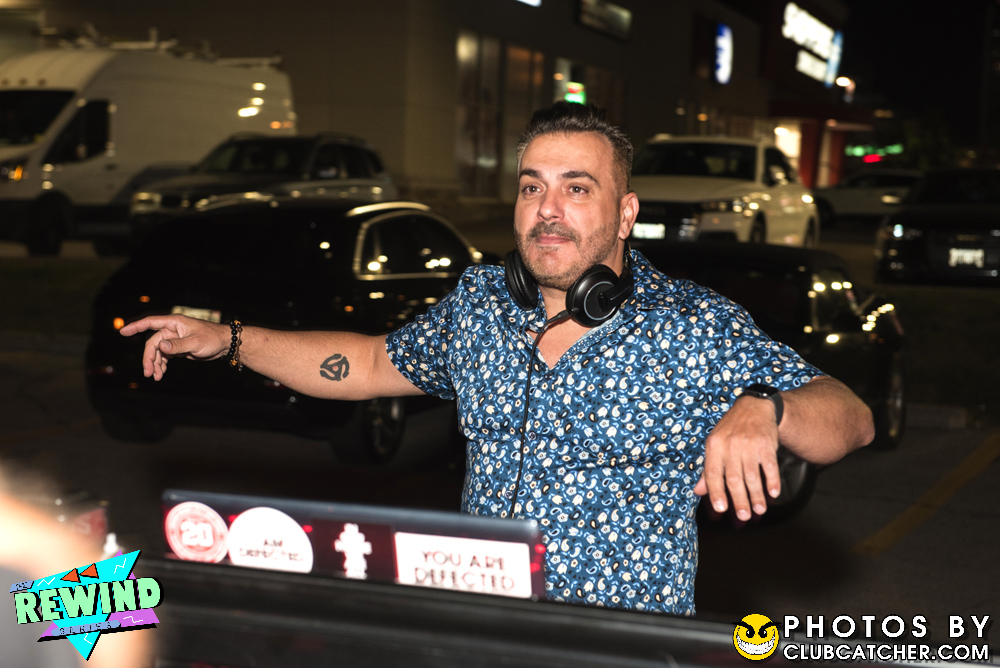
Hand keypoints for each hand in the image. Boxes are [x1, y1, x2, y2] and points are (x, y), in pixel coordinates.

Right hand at [119, 315, 229, 380]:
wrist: (224, 344)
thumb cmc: (212, 338)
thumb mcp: (195, 343)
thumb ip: (177, 345)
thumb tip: (161, 346)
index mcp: (174, 323)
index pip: (151, 322)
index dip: (136, 326)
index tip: (122, 331)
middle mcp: (172, 330)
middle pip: (152, 343)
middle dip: (149, 358)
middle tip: (149, 373)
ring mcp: (174, 339)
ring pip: (158, 352)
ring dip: (155, 364)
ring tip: (156, 377)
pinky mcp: (178, 348)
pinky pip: (165, 356)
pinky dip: (162, 365)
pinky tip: (161, 374)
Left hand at [693, 395, 781, 520]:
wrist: (754, 407)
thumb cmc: (731, 430)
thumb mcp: (715, 444)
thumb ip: (708, 469)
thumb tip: (697, 491)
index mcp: (714, 446)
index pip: (712, 473)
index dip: (716, 492)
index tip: (720, 509)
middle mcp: (730, 445)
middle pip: (733, 478)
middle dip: (739, 500)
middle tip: (744, 517)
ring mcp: (749, 444)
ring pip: (752, 475)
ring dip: (757, 495)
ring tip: (759, 510)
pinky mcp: (766, 444)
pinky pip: (770, 466)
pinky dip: (772, 481)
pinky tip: (773, 493)